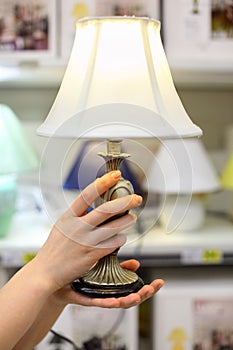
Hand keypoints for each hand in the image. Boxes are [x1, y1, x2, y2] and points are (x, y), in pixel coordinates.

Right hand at [33, 171, 142, 291]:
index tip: (115, 175)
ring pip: (113, 227)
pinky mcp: (92, 255)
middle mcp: (77, 227)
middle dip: (124, 202)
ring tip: (132, 217)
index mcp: (68, 217)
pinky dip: (120, 239)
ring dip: (126, 221)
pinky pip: (112, 244)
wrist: (46, 273)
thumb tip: (94, 207)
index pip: (87, 194)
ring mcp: (85, 241)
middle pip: (106, 210)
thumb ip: (77, 217)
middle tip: (136, 198)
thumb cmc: (55, 249)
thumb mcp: (62, 227)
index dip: (103, 183)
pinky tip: (122, 237)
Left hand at [51, 259, 163, 308]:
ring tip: (138, 296)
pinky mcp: (88, 299)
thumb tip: (136, 263)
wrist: (58, 279)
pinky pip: (100, 303)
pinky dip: (110, 303)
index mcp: (114, 287)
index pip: (135, 289)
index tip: (160, 283)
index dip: (149, 288)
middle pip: (131, 299)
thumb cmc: (81, 273)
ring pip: (119, 303)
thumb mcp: (105, 266)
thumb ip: (120, 266)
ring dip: (130, 300)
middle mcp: (109, 294)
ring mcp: (100, 298)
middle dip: (144, 295)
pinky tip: (117, 300)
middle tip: (153, 288)